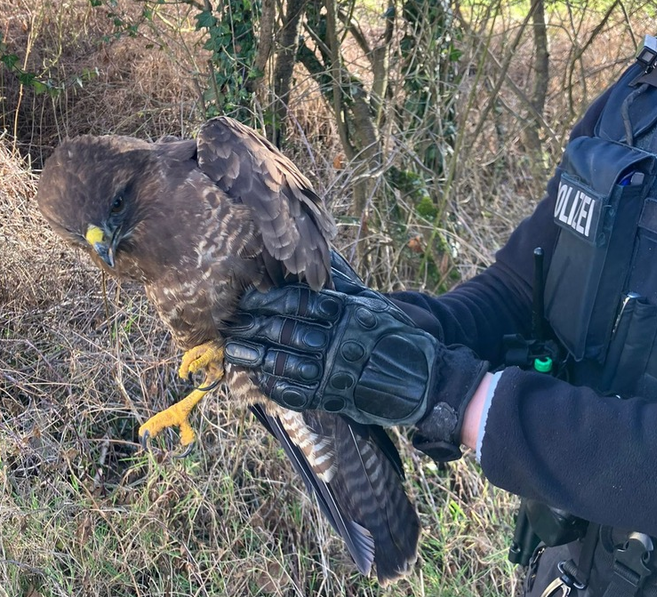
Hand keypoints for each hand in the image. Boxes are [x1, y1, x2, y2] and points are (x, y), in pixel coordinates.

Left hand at [223, 258, 488, 459]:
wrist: (426, 380)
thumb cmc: (397, 337)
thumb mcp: (374, 303)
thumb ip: (343, 285)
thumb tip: (320, 259)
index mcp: (347, 312)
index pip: (298, 302)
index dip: (268, 301)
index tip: (246, 299)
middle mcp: (339, 340)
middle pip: (286, 332)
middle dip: (254, 327)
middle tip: (230, 325)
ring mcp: (337, 372)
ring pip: (286, 363)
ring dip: (256, 358)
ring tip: (233, 353)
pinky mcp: (336, 398)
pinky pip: (298, 394)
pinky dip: (275, 387)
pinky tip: (258, 380)